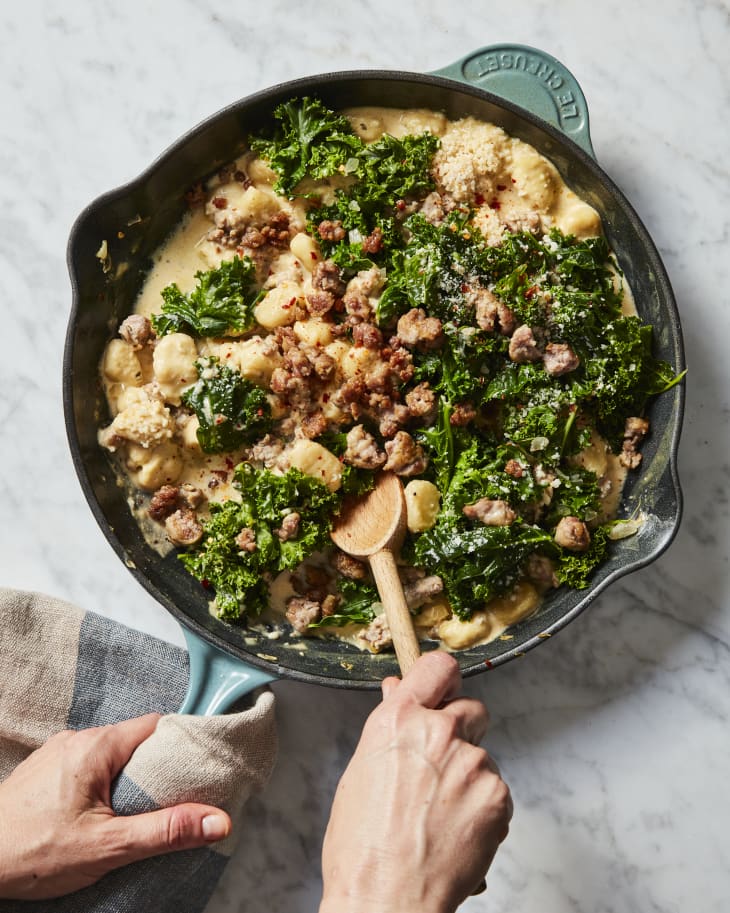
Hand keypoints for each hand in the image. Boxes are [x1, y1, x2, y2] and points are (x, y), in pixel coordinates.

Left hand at [0, 714, 231, 899]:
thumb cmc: (32, 854)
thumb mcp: (109, 846)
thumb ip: (166, 831)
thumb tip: (218, 821)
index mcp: (95, 746)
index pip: (155, 725)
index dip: (182, 743)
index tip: (201, 765)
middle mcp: (76, 740)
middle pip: (134, 740)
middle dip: (156, 767)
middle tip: (174, 797)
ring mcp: (56, 754)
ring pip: (110, 755)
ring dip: (128, 777)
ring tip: (139, 810)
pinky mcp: (43, 772)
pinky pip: (86, 766)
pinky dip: (103, 783)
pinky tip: (102, 813)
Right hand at [319, 651, 511, 912]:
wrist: (386, 899)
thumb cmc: (362, 846)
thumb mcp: (363, 771)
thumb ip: (390, 727)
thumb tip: (399, 692)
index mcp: (397, 720)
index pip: (438, 668)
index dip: (443, 679)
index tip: (445, 690)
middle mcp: (438, 732)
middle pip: (471, 709)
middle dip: (461, 731)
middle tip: (442, 768)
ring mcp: (472, 762)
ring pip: (482, 756)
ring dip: (469, 777)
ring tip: (440, 815)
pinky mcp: (497, 794)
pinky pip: (495, 790)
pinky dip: (482, 808)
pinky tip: (456, 830)